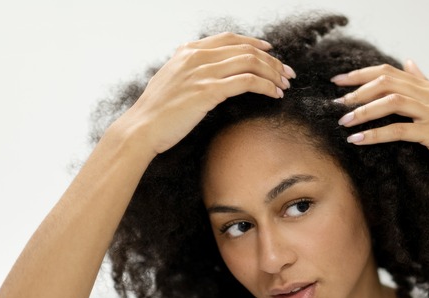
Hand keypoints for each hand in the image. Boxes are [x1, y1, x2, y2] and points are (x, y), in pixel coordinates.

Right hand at [111, 32, 295, 154]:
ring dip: (273, 73)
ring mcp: (201, 72)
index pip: (229, 39)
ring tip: (285, 85)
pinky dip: (266, 86)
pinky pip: (247, 81)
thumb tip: (210, 75)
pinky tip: (274, 94)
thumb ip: (189, 72)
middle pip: (245, 49)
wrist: (141, 128)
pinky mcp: (208, 90)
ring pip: (250, 62)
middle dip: (271, 61)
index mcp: (187, 52)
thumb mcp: (171, 82)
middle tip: (287, 73)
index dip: (254, 43)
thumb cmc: (157, 113)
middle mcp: (195, 56)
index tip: (271, 53)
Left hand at [332, 61, 428, 189]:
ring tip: (344, 122)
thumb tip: (409, 62)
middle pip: (387, 82)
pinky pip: (399, 130)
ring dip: (364, 111)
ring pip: (391, 101)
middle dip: (357, 91)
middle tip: (337, 104)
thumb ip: (423, 84)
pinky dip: (376, 134)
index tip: (338, 82)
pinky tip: (358, 140)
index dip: (361, 74)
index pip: (389, 72)